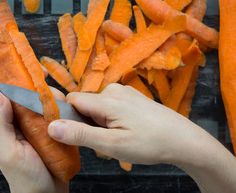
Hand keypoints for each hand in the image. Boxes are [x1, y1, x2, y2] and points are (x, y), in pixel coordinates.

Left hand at [0, 60, 67, 192]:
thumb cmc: (25, 177)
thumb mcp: (9, 152)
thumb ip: (1, 125)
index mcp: (3, 123)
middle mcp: (18, 119)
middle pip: (14, 89)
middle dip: (18, 72)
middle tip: (27, 59)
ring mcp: (35, 122)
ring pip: (35, 95)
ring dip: (40, 85)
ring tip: (47, 81)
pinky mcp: (51, 126)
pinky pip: (53, 107)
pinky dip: (56, 98)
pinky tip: (61, 96)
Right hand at [47, 83, 210, 165]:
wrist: (183, 139)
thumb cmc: (150, 143)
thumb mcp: (112, 144)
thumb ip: (80, 135)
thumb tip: (52, 126)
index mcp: (107, 100)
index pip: (72, 100)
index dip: (68, 116)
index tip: (74, 133)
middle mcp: (115, 90)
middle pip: (85, 104)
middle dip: (88, 123)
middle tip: (106, 141)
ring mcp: (126, 92)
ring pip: (98, 106)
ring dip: (101, 122)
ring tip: (120, 137)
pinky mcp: (133, 97)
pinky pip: (111, 105)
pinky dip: (112, 118)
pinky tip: (128, 130)